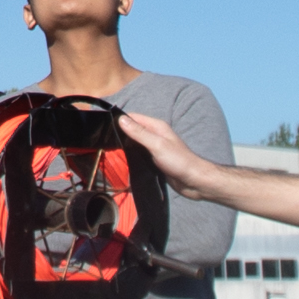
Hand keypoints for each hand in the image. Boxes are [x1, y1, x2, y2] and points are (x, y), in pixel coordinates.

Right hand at [113, 108, 228, 199]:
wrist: (194, 181)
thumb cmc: (178, 161)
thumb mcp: (156, 145)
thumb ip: (139, 133)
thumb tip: (121, 119)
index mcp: (157, 127)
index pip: (133, 117)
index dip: (119, 120)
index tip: (104, 126)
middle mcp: (155, 134)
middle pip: (133, 129)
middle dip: (120, 132)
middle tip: (104, 139)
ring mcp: (155, 147)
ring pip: (136, 142)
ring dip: (125, 144)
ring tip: (109, 149)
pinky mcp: (155, 159)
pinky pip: (140, 154)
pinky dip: (131, 154)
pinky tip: (123, 160)